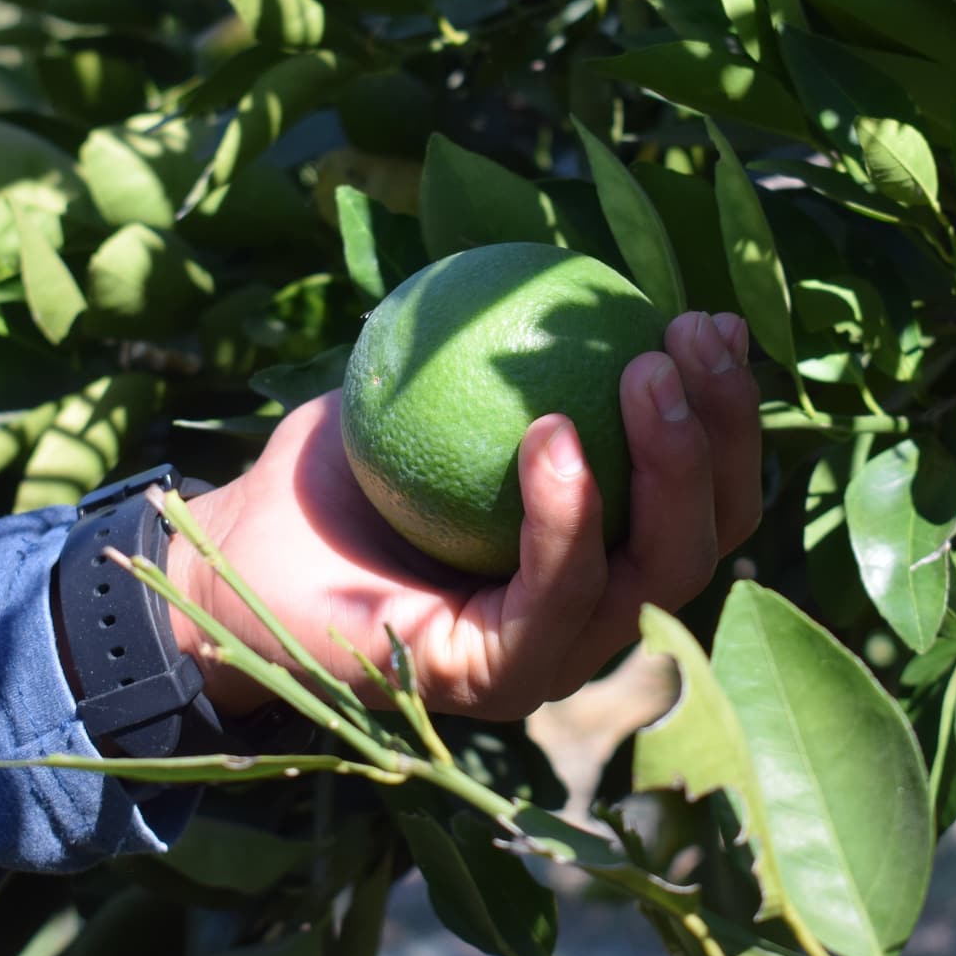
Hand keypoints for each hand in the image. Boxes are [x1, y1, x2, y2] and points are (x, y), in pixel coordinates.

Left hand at [169, 310, 761, 719]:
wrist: (230, 553)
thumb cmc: (336, 475)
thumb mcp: (435, 386)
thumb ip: (516, 353)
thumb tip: (594, 277)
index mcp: (599, 556)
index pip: (701, 495)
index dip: (725, 411)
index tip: (708, 320)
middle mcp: (590, 614)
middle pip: (704, 540)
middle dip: (721, 433)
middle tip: (692, 334)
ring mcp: (550, 657)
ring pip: (654, 574)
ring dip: (666, 465)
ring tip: (644, 369)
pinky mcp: (495, 679)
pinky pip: (555, 597)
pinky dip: (566, 516)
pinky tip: (555, 435)